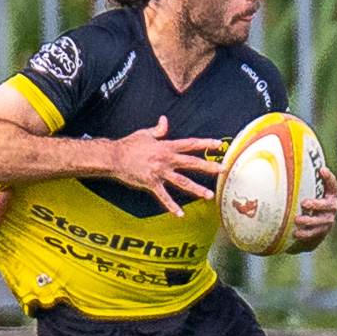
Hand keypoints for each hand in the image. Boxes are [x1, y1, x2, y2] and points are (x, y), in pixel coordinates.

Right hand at [109, 116, 224, 217]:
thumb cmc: (128, 144)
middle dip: (208, 166)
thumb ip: (158, 129)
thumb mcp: (145, 134)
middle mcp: (166, 159)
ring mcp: (159, 173)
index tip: (218, 144)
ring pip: (182, 182)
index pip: (190, 144)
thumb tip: (165, 120)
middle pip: (191, 163)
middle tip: (223, 169)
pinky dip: (172, 206)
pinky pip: (163, 196)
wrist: (113, 157)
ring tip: (209, 195)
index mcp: (166, 146)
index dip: (205, 144)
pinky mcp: (151, 183)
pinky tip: (180, 214)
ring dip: (197, 189)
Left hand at [289, 166, 336, 250]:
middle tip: (305, 203)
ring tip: (297, 220)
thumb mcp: (304, 191)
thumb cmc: (303, 202)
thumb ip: (298, 181)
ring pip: (321, 221)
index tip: (321, 169)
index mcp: (329, 195)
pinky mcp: (321, 232)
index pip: (332, 185)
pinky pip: (314, 234)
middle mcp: (331, 207)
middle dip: (317, 204)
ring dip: (310, 220)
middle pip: (328, 205)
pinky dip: (306, 234)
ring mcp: (327, 220)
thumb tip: (273, 166)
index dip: (329, 178)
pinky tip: (295, 233)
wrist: (308, 227)